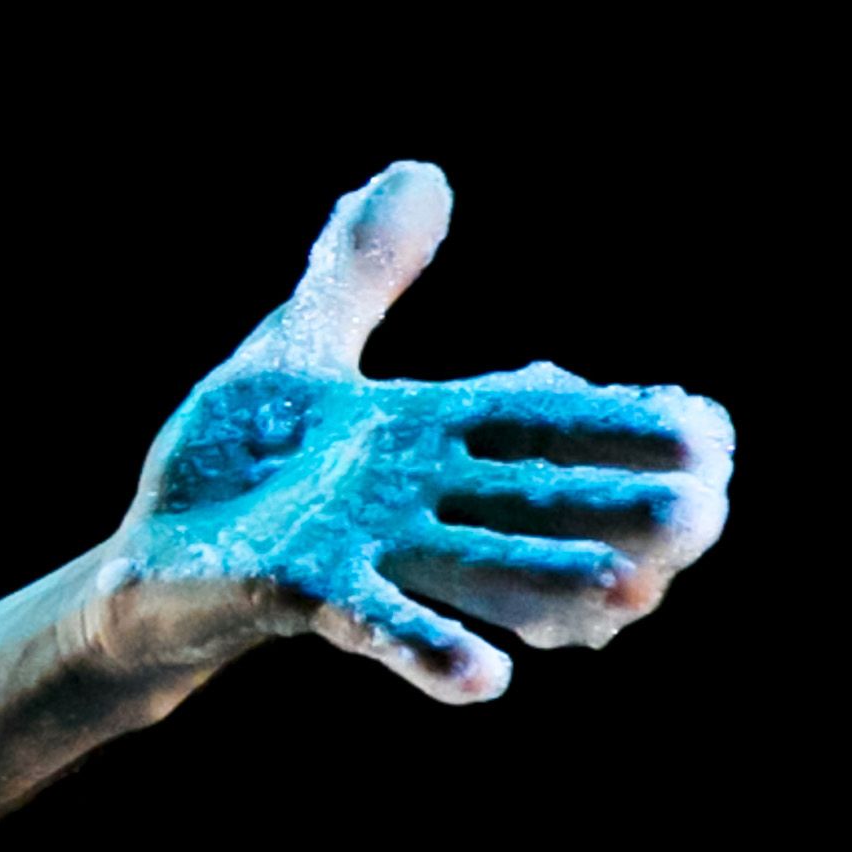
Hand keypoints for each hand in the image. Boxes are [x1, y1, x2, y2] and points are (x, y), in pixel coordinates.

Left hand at [103, 166, 734, 703]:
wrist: (147, 558)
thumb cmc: (237, 467)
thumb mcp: (293, 352)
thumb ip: (359, 270)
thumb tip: (422, 170)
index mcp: (429, 436)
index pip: (545, 419)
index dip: (620, 422)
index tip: (704, 427)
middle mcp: (419, 502)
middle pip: (539, 502)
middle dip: (618, 507)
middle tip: (701, 513)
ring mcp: (370, 555)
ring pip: (485, 571)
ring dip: (554, 579)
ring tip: (630, 597)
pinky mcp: (305, 599)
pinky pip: (380, 628)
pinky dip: (429, 650)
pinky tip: (485, 680)